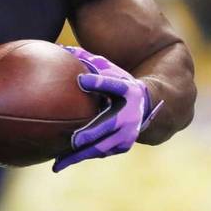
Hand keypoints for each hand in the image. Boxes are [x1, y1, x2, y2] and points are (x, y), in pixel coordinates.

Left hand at [52, 46, 162, 172]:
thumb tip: (61, 48)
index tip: (81, 80)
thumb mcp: (112, 69)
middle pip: (108, 124)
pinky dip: (80, 156)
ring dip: (81, 154)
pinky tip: (60, 162)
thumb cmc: (122, 84)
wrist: (152, 107)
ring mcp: (128, 133)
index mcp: (129, 90)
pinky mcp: (122, 146)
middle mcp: (130, 114)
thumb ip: (89, 60)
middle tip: (73, 139)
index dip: (99, 81)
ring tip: (58, 163)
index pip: (115, 85)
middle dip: (91, 133)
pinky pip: (98, 152)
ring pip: (102, 146)